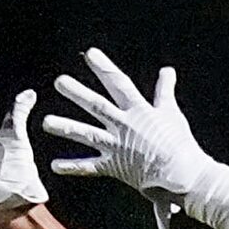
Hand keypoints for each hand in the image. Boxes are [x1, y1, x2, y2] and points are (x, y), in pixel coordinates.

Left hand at [43, 48, 209, 228]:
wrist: (182, 174)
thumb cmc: (181, 144)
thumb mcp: (172, 113)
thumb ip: (165, 90)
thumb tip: (168, 70)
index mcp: (139, 111)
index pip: (119, 83)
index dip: (104, 67)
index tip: (90, 54)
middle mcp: (124, 126)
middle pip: (96, 105)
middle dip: (77, 93)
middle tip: (59, 81)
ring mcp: (117, 146)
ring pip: (87, 134)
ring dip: (65, 127)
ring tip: (46, 122)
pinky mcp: (115, 167)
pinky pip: (90, 167)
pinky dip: (72, 167)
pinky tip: (54, 165)